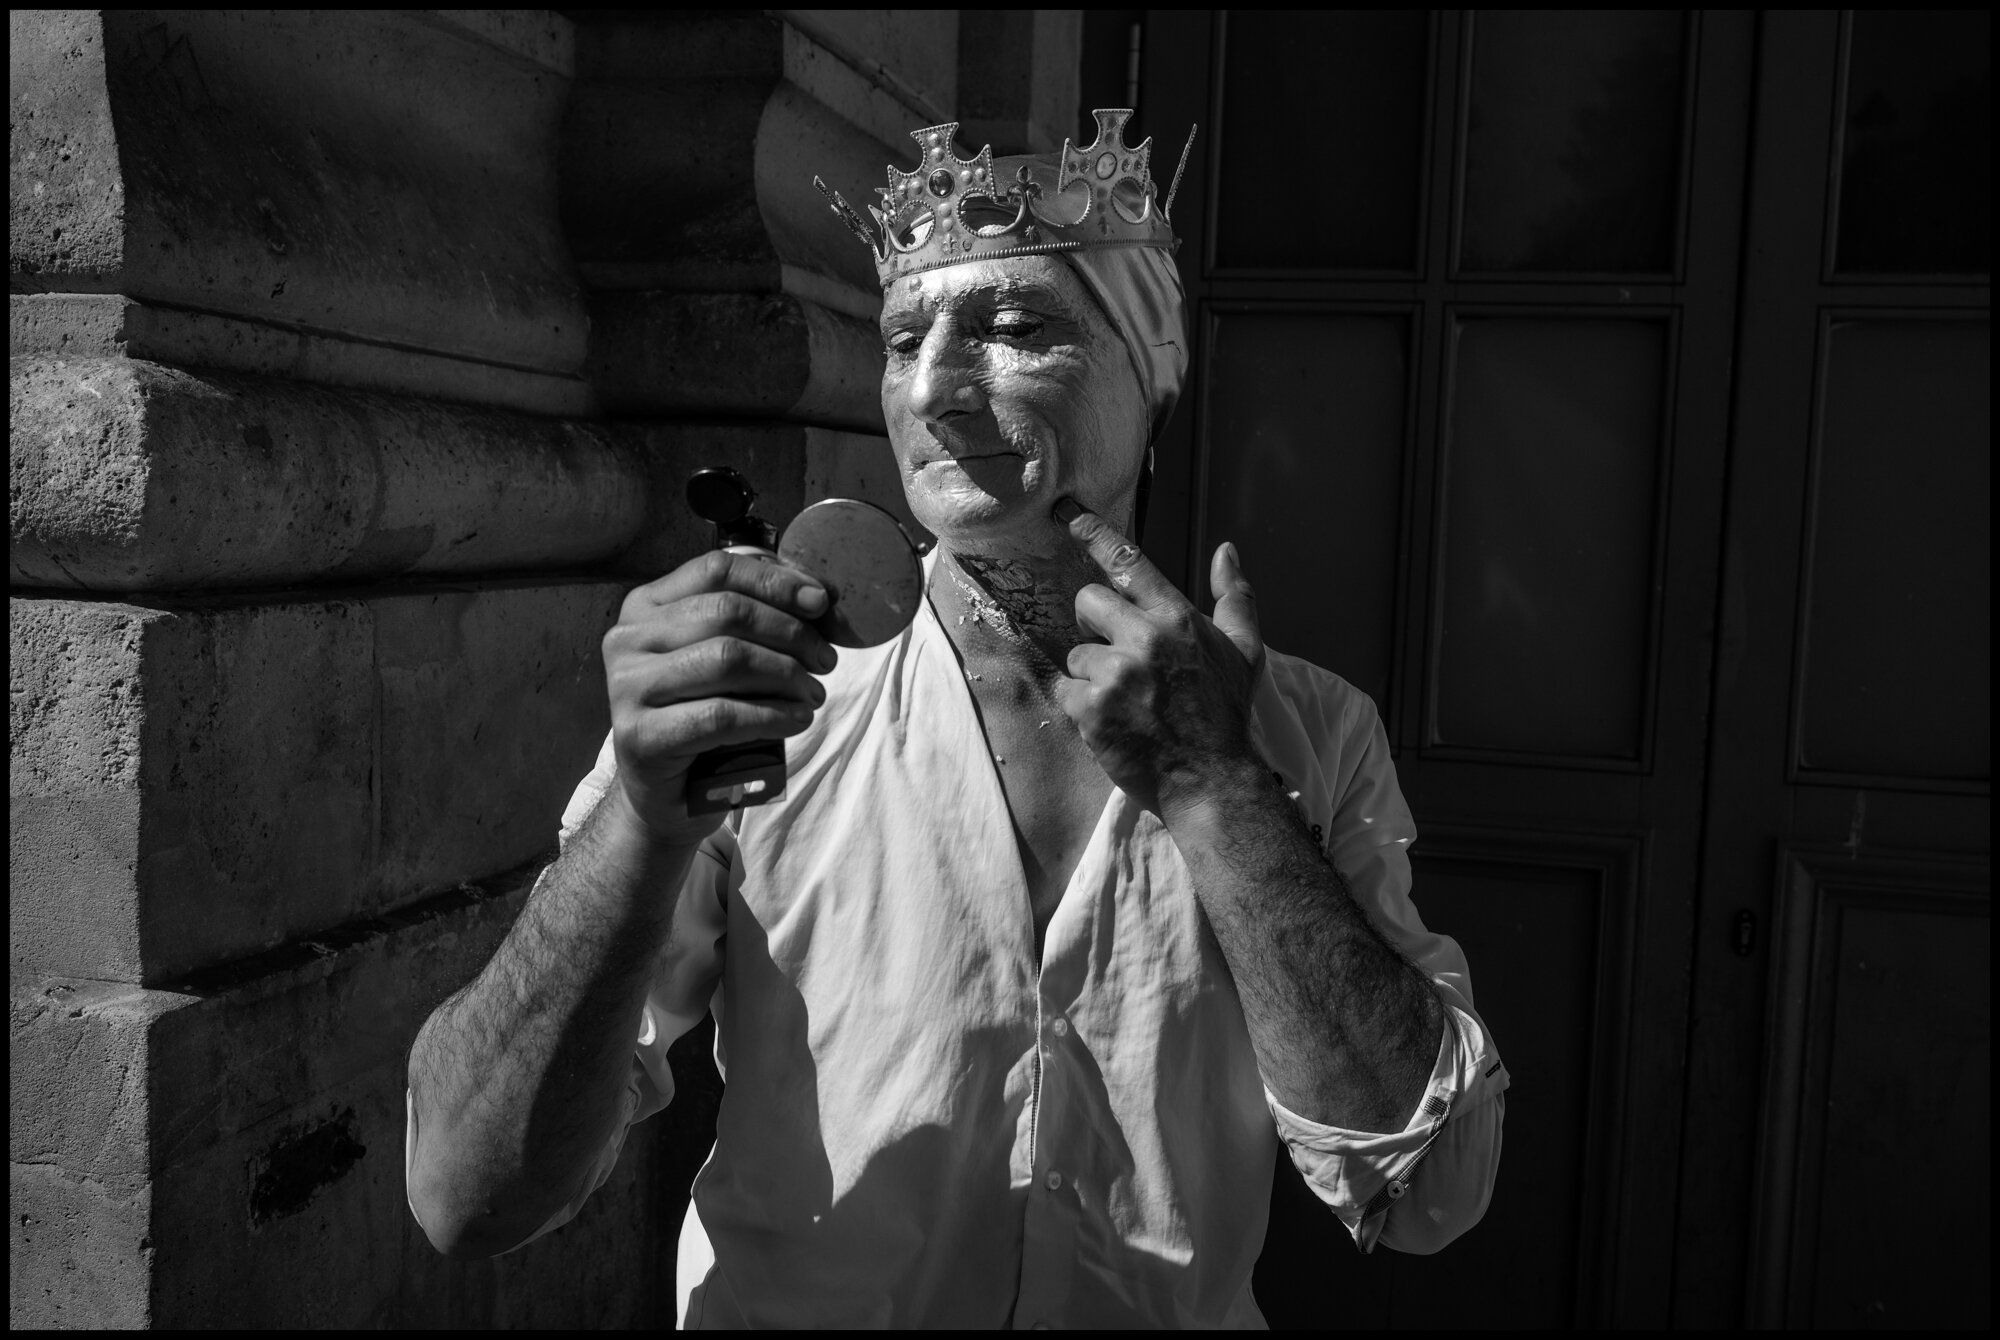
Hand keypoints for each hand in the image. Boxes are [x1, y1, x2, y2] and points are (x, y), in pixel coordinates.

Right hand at [601, 549, 838, 841]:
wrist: (670, 794)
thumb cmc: (706, 719)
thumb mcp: (730, 662)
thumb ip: (762, 623)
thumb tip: (823, 597)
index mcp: (647, 606)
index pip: (716, 569)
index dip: (775, 581)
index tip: (822, 603)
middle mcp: (628, 638)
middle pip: (726, 613)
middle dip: (790, 633)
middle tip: (825, 661)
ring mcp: (626, 687)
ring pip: (726, 659)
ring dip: (786, 675)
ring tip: (813, 694)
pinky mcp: (638, 735)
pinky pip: (719, 715)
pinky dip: (771, 715)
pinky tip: (797, 719)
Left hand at [1052, 500, 1265, 814]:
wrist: (1211, 780)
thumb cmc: (1225, 715)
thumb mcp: (1244, 652)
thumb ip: (1235, 598)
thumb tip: (1226, 551)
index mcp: (1178, 619)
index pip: (1128, 564)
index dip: (1095, 535)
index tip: (1069, 515)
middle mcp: (1146, 639)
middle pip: (1086, 602)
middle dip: (1095, 627)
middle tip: (1119, 657)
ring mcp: (1116, 675)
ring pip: (1076, 655)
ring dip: (1092, 677)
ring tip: (1126, 702)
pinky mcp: (1092, 709)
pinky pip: (1065, 690)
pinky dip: (1081, 708)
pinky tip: (1111, 723)